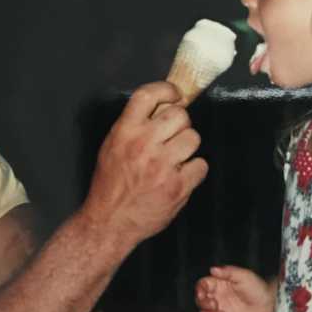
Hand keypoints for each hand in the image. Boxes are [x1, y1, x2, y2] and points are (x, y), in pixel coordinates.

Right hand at [83, 82, 207, 245]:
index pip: (149, 95)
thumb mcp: (112, 146)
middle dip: (180, 124)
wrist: (110, 221)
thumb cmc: (111, 185)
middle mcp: (143, 145)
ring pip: (193, 138)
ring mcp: (162, 166)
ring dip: (188, 147)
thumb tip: (162, 107)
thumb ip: (134, 126)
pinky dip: (194, 171)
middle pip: (179, 115)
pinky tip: (180, 176)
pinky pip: (201, 165)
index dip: (167, 90)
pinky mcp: (177, 186)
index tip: (175, 94)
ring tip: (175, 158)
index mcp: (124, 132)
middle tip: (173, 136)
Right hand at [195, 265, 275, 311]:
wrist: (270, 303)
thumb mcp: (243, 275)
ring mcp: (221, 311)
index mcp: (219, 284)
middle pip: (200, 302)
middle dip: (203, 304)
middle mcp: (217, 297)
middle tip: (215, 304)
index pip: (202, 286)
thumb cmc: (257, 286)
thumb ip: (228, 272)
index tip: (202, 294)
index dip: (199, 290)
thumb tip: (212, 269)